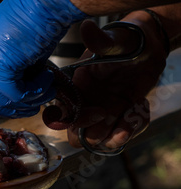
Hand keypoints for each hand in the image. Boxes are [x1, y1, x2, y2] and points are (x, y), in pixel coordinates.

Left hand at [0, 0, 86, 117]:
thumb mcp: (13, 54)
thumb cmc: (34, 22)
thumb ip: (8, 76)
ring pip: (4, 102)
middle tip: (34, 105)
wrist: (43, 4)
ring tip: (47, 87)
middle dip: (13, 108)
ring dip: (30, 99)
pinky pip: (17, 96)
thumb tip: (14, 101)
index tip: (18, 104)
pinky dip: (36, 91)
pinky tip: (47, 76)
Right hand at [67, 14, 168, 149]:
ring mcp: (99, 114)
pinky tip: (140, 107)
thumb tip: (86, 28)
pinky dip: (132, 129)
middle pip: (76, 136)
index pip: (59, 116)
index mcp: (75, 89)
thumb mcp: (116, 42)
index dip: (75, 121)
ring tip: (135, 113)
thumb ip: (101, 42)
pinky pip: (118, 137)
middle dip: (96, 134)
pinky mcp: (116, 119)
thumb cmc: (127, 42)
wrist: (149, 48)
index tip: (99, 112)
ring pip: (98, 141)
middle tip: (114, 113)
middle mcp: (83, 105)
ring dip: (118, 135)